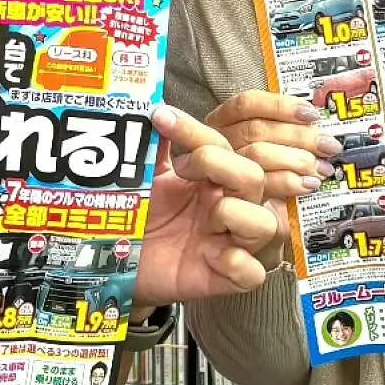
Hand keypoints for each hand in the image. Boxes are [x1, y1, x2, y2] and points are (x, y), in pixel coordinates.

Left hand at [134, 105, 279, 308]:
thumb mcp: (144, 177)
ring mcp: (229, 243)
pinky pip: (253, 272)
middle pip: (255, 176)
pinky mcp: (225, 278)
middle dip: (221, 165)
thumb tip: (149, 105)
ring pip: (268, 224)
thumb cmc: (138, 216)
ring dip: (236, 214)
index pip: (220, 142)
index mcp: (211, 177)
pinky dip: (237, 263)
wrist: (117, 262)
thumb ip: (152, 146)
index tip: (161, 118)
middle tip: (184, 172)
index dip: (194, 130)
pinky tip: (211, 256)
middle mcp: (227, 206)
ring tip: (207, 219)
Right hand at [203, 90, 338, 201]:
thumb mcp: (276, 151)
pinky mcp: (231, 200)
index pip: (246, 105)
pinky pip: (260, 183)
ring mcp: (221, 172)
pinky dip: (289, 181)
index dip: (279, 105)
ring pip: (257, 154)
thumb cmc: (270, 183)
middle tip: (329, 145)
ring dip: (296, 158)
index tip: (311, 114)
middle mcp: (217, 144)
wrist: (259, 230)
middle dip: (299, 135)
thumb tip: (316, 119)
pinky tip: (309, 184)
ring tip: (322, 168)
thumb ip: (287, 132)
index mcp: (224, 123)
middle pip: (255, 129)